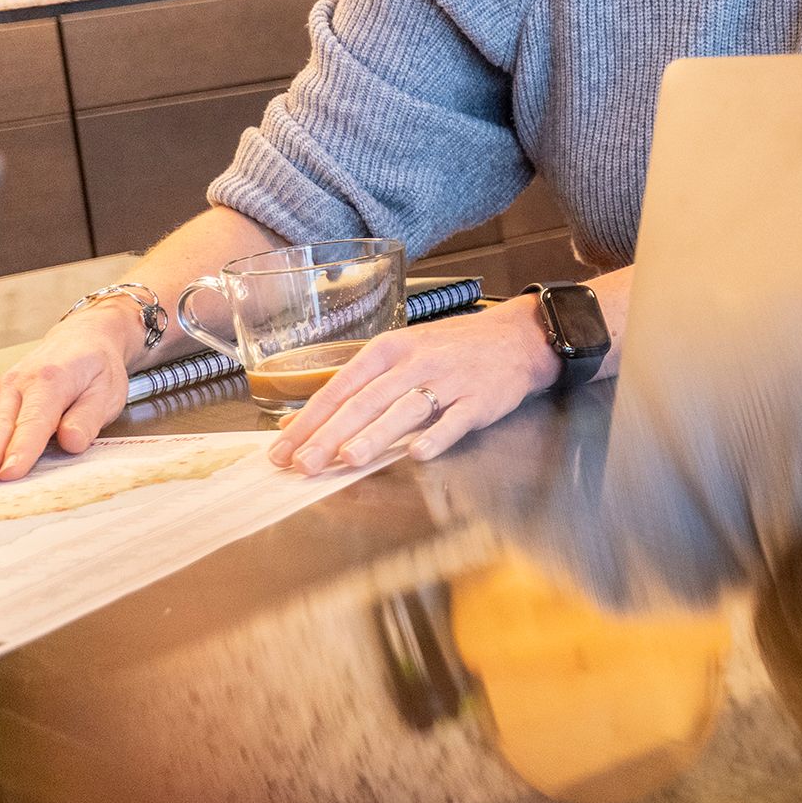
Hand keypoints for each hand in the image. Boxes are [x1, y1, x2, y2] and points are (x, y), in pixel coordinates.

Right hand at [0, 307, 138, 486]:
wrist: (83, 340)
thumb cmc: (96, 367)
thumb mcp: (108, 391)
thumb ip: (89, 418)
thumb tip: (71, 442)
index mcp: (51, 380)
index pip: (35, 421)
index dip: (21, 449)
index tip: (10, 472)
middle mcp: (20, 383)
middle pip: (1, 425)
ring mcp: (4, 391)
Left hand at [271, 298, 559, 473]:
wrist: (518, 337)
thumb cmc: (452, 349)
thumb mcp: (402, 353)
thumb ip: (359, 386)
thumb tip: (304, 423)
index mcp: (390, 349)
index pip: (341, 387)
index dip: (310, 419)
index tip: (283, 449)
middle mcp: (417, 361)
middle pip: (367, 401)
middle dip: (332, 434)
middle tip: (305, 464)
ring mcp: (451, 380)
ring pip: (406, 409)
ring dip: (376, 435)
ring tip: (349, 459)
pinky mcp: (481, 399)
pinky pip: (455, 420)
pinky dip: (436, 437)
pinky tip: (417, 454)